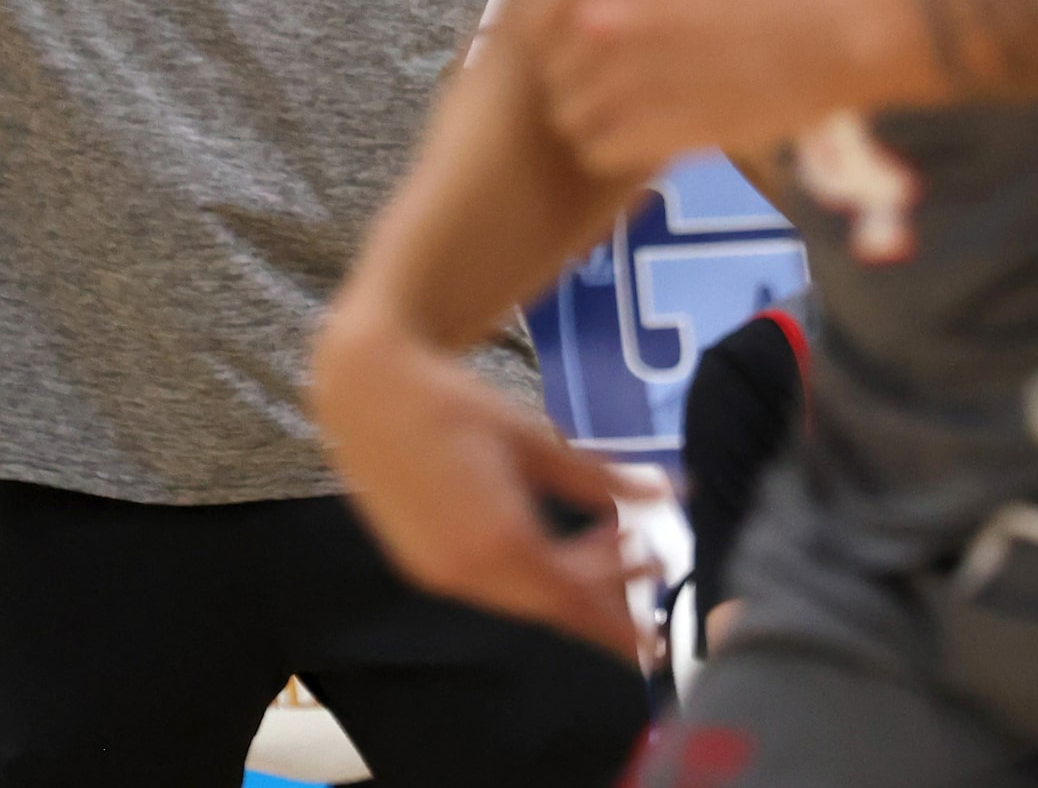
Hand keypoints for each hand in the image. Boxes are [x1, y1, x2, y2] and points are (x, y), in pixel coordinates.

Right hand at [312, 312, 662, 657]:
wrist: (367, 390)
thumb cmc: (453, 405)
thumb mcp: (534, 439)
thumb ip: (600, 477)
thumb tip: (670, 492)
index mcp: (498, 543)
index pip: (573, 603)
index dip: (617, 627)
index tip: (654, 647)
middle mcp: (465, 572)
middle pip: (550, 601)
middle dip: (603, 588)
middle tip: (649, 556)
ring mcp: (438, 572)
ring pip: (520, 595)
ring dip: (568, 577)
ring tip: (611, 539)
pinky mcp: (420, 563)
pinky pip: (489, 584)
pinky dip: (529, 573)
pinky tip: (555, 543)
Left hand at [530, 0, 878, 180]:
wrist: (817, 42)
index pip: (528, 25)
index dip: (562, 37)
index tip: (606, 41)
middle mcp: (604, 25)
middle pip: (547, 75)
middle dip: (581, 80)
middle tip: (634, 76)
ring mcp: (627, 82)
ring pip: (567, 118)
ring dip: (599, 119)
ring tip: (646, 104)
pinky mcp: (653, 133)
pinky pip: (596, 152)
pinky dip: (621, 150)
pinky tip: (657, 130)